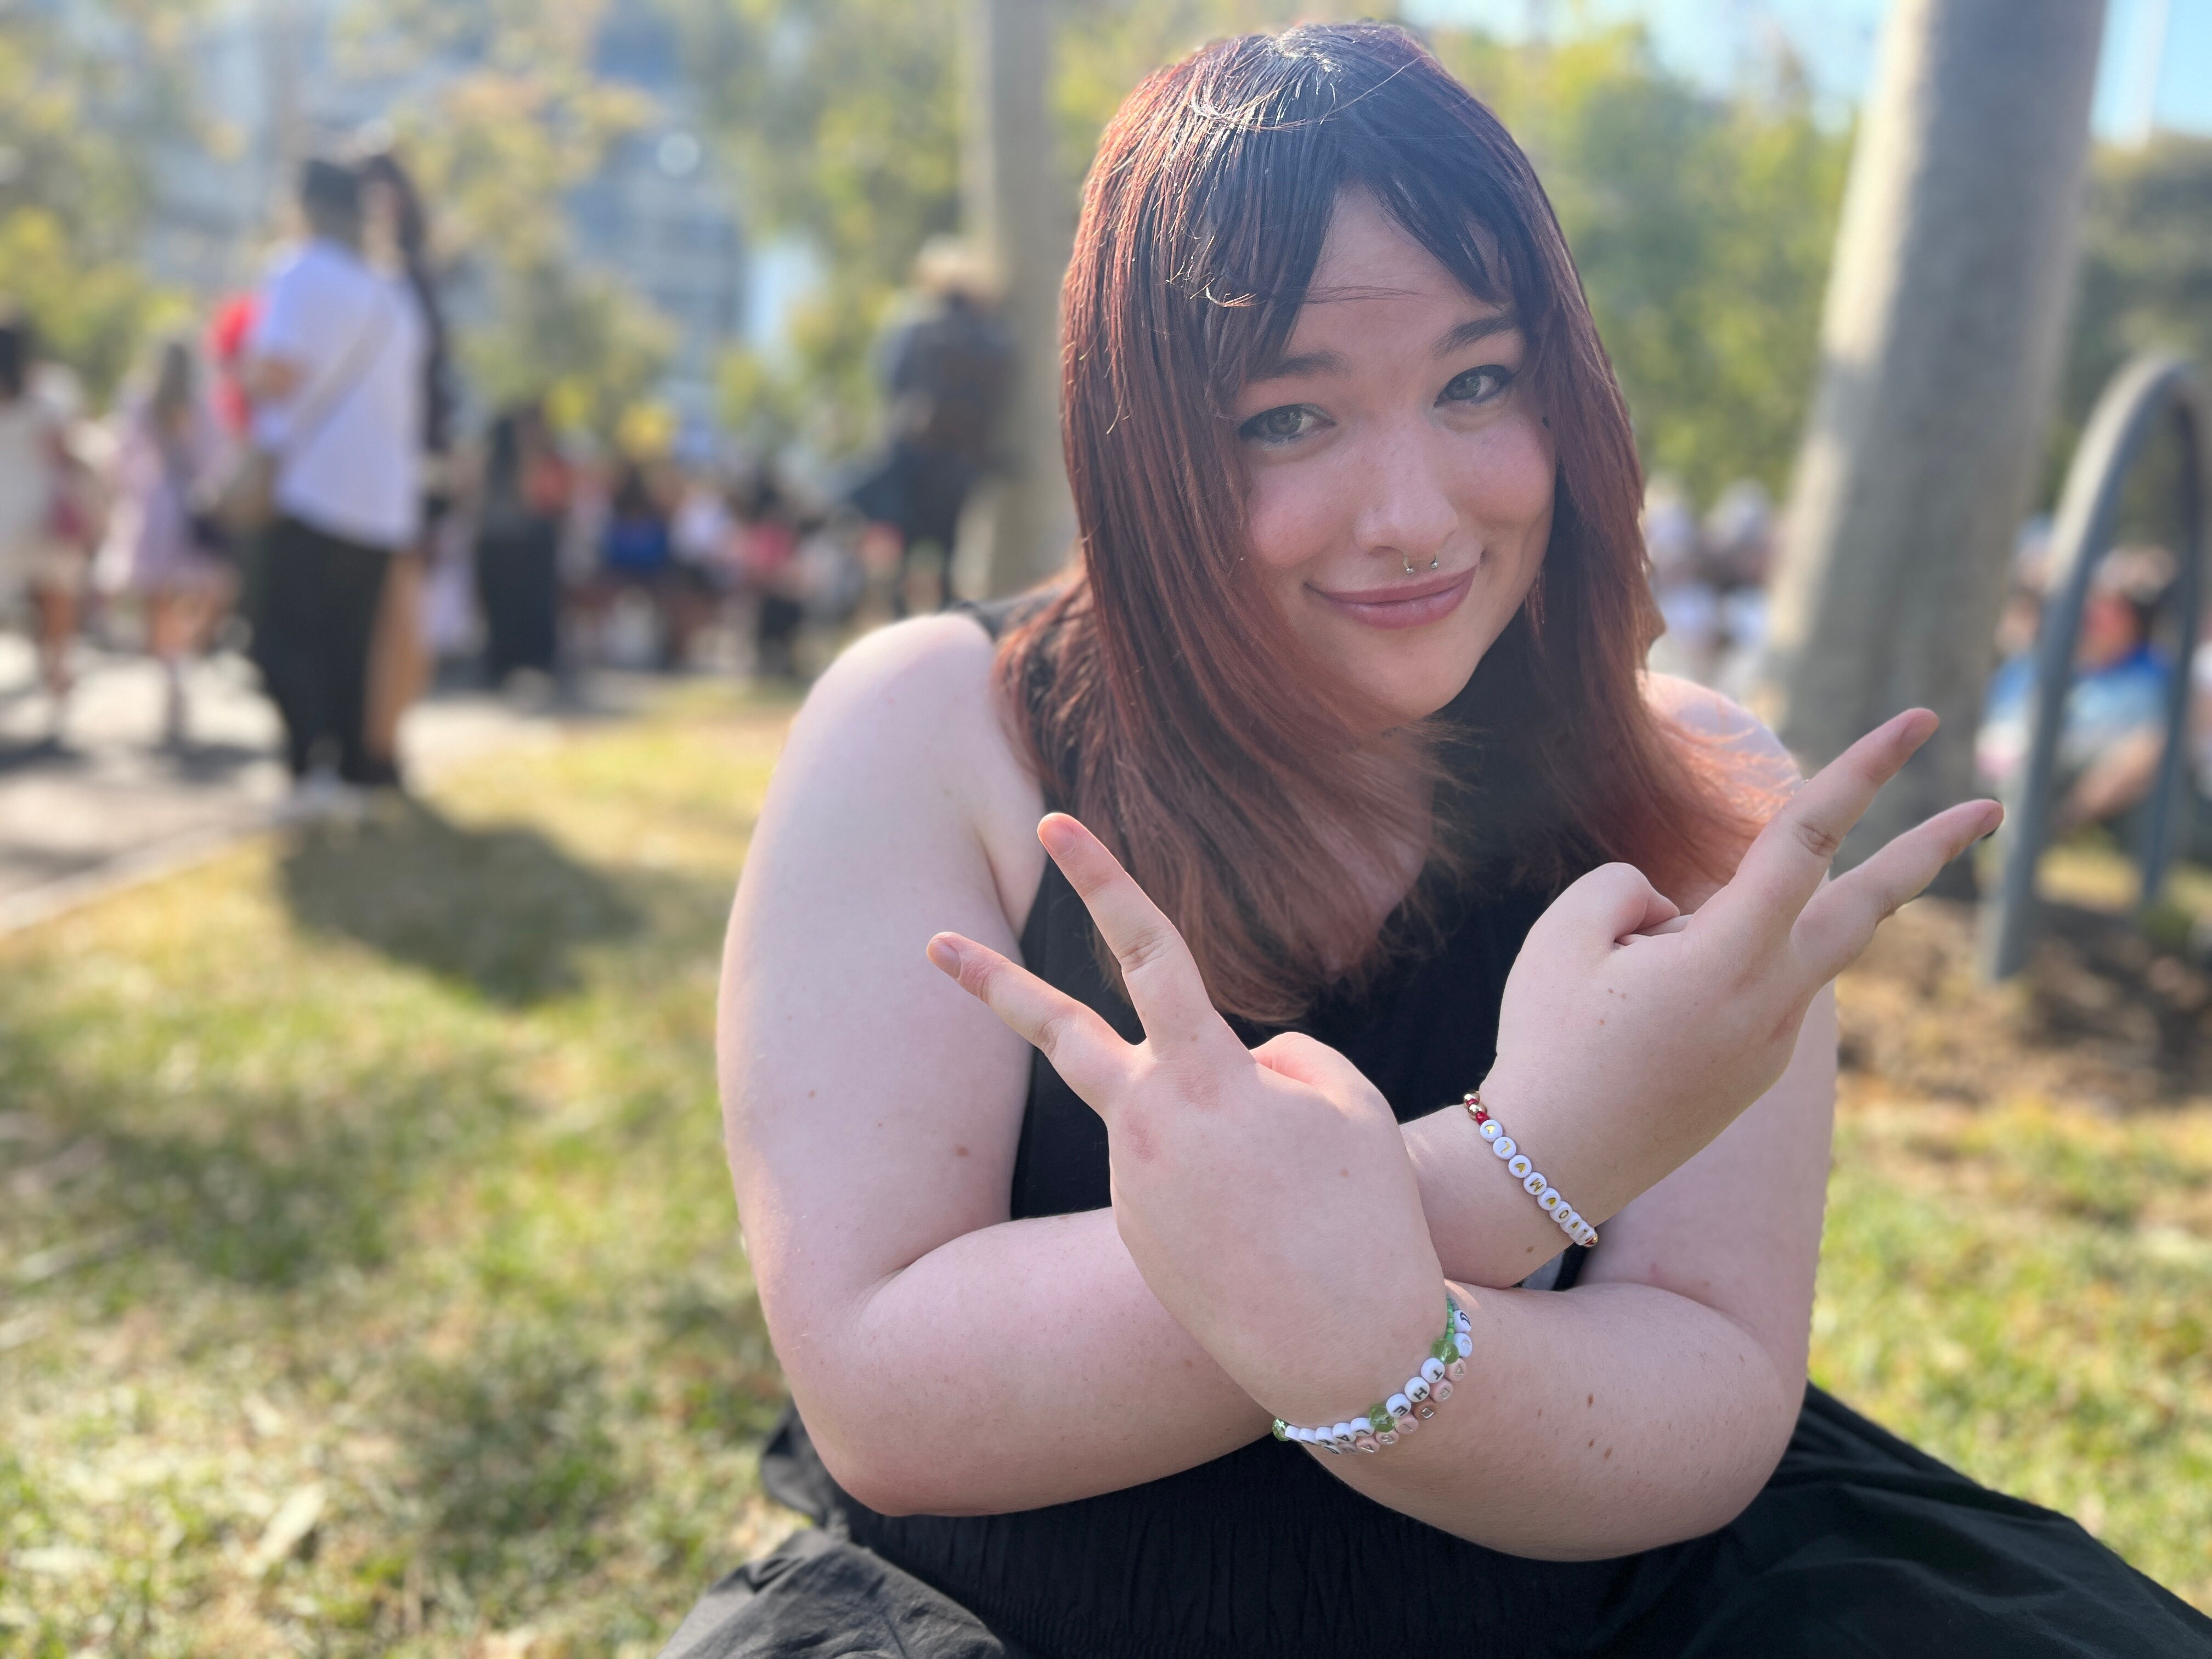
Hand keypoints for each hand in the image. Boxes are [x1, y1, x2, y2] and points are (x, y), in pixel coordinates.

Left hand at [926, 815, 1445, 1427]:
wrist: (1348, 1354)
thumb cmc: (1365, 1216)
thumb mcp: (1350, 1105)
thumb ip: (1284, 1057)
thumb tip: (1234, 1063)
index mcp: (1205, 1079)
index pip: (1148, 951)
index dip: (1104, 880)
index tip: (1056, 824)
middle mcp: (1147, 1126)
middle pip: (1058, 1031)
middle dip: (993, 982)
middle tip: (931, 941)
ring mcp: (1132, 1185)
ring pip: (1166, 1113)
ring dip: (1225, 1132)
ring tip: (1292, 1198)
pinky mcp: (1134, 1234)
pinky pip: (1181, 1173)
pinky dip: (1228, 1184)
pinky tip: (1270, 1234)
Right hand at [1482, 709, 1999, 1220]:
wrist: (1550, 1165)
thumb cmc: (1549, 1043)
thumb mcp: (1562, 936)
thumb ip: (1628, 888)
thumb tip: (1681, 911)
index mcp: (1725, 960)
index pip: (1806, 841)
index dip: (1862, 772)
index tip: (1916, 722)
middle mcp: (1770, 1003)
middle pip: (1866, 907)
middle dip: (1930, 850)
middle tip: (1992, 805)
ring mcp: (1773, 1044)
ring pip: (1773, 947)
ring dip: (1714, 933)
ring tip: (1623, 982)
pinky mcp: (1758, 1072)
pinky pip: (1742, 990)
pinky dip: (1692, 975)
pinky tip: (1627, 1029)